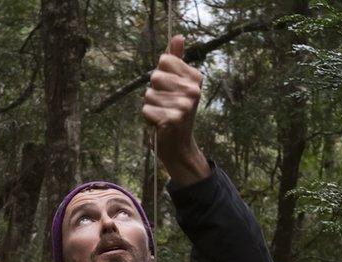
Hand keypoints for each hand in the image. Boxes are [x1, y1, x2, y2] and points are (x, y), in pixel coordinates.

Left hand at [142, 35, 210, 186]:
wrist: (180, 145)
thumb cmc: (176, 111)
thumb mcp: (178, 83)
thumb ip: (176, 60)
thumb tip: (178, 37)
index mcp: (195, 77)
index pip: (164, 60)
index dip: (161, 74)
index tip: (170, 88)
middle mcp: (193, 90)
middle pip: (155, 76)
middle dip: (154, 91)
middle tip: (165, 104)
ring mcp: (184, 105)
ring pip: (148, 94)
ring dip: (150, 106)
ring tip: (163, 115)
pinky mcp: (172, 119)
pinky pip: (146, 109)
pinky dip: (148, 118)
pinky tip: (160, 124)